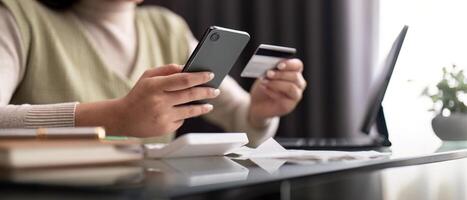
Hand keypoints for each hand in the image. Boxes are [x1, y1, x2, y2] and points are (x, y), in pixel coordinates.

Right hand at [76, 64, 219, 136]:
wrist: (123, 118)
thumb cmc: (138, 94)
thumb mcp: (148, 77)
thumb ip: (168, 70)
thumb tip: (187, 68)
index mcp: (155, 86)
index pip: (183, 79)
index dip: (199, 77)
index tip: (210, 75)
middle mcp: (160, 101)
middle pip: (190, 94)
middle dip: (207, 91)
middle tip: (216, 90)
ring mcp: (163, 116)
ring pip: (190, 110)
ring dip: (203, 106)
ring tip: (209, 104)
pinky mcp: (165, 128)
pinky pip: (181, 119)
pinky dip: (184, 114)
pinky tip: (183, 111)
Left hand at [249, 59, 306, 127]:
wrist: (257, 102)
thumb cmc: (264, 85)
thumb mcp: (267, 73)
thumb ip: (273, 69)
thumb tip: (273, 66)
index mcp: (294, 72)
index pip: (298, 65)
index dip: (290, 64)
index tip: (279, 65)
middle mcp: (298, 84)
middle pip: (295, 76)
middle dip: (281, 74)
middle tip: (268, 73)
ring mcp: (295, 95)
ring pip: (291, 87)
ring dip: (276, 83)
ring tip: (265, 81)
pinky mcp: (289, 106)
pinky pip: (283, 98)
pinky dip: (271, 92)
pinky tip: (264, 88)